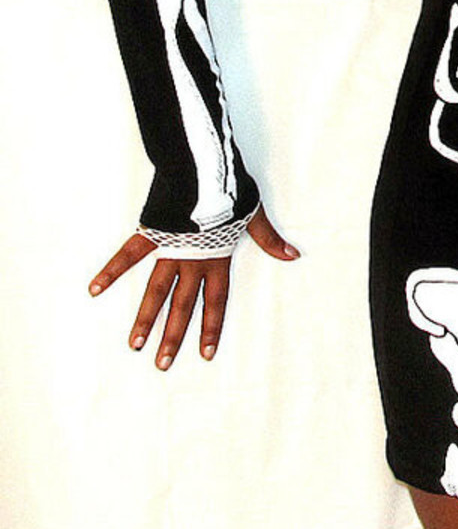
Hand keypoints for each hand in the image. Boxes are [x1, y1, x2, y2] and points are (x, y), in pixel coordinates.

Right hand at [87, 205, 297, 369]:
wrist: (203, 165)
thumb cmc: (230, 187)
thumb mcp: (254, 213)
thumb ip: (267, 239)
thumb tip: (292, 255)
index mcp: (218, 257)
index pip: (215, 300)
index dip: (211, 326)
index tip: (204, 353)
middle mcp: (193, 259)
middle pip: (183, 304)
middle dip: (174, 335)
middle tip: (162, 363)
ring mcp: (169, 248)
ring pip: (156, 290)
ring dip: (146, 317)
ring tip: (135, 344)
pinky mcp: (150, 232)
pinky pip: (128, 255)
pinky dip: (111, 271)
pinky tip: (95, 289)